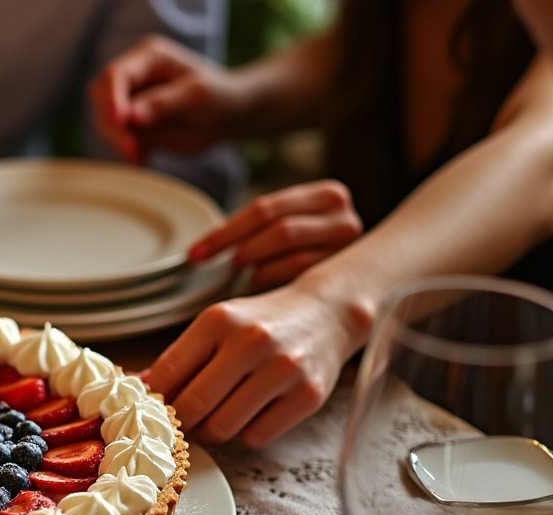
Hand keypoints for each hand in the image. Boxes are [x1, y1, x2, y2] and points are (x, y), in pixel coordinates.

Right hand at [89, 35, 246, 162]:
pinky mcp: (133, 125)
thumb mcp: (198, 95)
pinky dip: (127, 153)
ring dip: (118, 141)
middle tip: (133, 149)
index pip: (116, 74)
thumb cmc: (219, 96)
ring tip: (141, 157)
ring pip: (106, 121)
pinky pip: (118, 140)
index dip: (112, 98)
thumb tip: (132, 115)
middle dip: (112, 124)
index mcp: (148, 57)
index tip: (119, 121)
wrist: (229, 116)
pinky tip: (146, 161)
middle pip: (103, 97)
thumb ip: (164, 103)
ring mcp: (130, 101)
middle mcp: (134, 76)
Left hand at [149, 285, 359, 446]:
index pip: (168, 375)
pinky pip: (256, 437)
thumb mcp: (217, 325)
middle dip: (181, 421)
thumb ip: (179, 358)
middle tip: (185, 419)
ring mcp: (283, 370)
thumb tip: (139, 388)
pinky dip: (245, 434)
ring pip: (222, 428)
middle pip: (193, 407)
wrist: (325, 315)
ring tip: (217, 415)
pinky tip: (249, 414)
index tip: (155, 407)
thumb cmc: (261, 323)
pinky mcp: (307, 396)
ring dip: (212, 431)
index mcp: (219, 320)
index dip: (155, 399)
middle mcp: (251, 342)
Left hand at [189, 180, 362, 289]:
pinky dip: (272, 277)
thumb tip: (201, 251)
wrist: (355, 279)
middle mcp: (343, 217)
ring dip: (256, 262)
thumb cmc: (302, 250)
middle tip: (211, 262)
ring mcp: (348, 247)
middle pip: (279, 228)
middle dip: (236, 245)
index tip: (196, 251)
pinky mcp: (344, 273)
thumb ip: (255, 230)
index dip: (226, 230)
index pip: (267, 208)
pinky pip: (299, 273)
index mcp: (327, 195)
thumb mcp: (283, 228)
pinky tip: (260, 281)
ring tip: (238, 269)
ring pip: (289, 251)